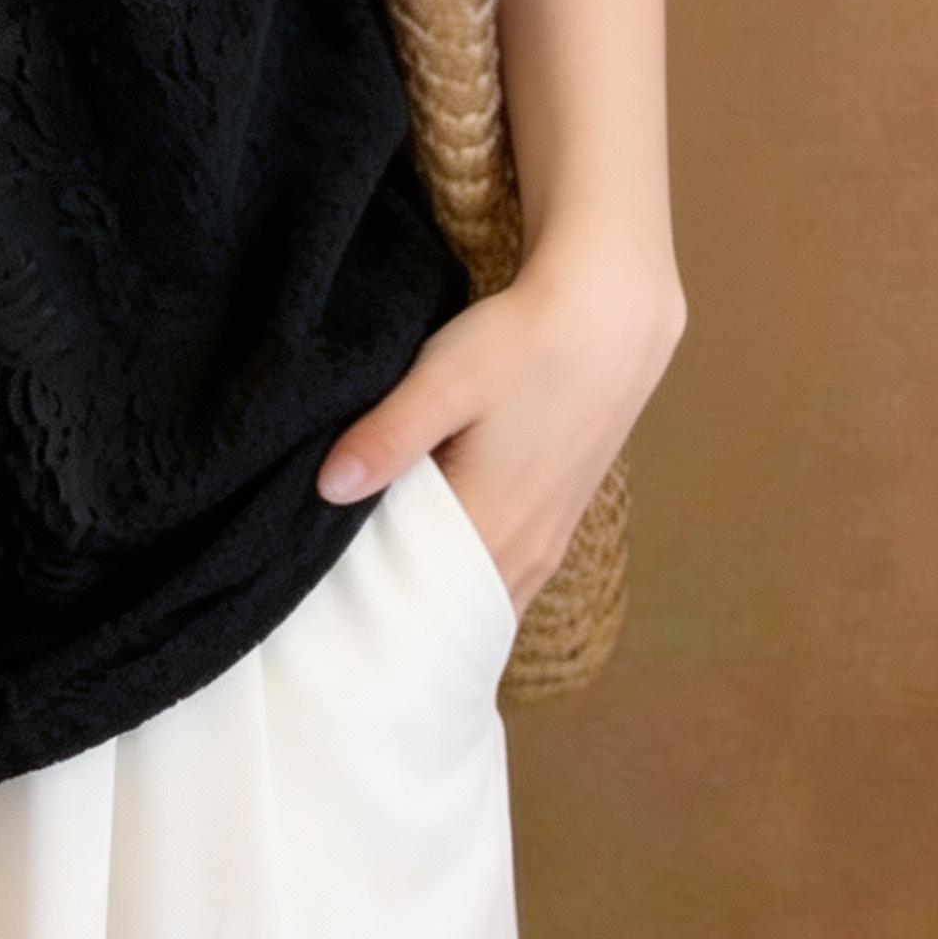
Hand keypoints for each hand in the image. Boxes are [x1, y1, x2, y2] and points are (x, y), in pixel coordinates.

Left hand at [315, 238, 685, 616]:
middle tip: (346, 618)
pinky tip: (434, 556)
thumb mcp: (444, 381)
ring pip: (485, 598)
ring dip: (440, 601)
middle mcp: (528, 553)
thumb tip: (328, 488)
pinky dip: (469, 579)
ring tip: (380, 595)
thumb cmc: (524, 345)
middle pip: (457, 616)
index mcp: (492, 529)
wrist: (609, 318)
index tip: (335, 620)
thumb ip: (387, 437)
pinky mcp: (559, 517)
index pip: (425, 609)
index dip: (379, 618)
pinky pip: (507, 576)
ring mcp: (550, 540)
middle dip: (404, 620)